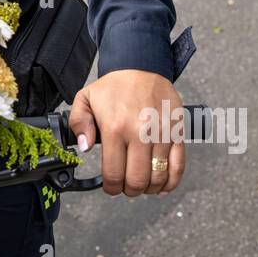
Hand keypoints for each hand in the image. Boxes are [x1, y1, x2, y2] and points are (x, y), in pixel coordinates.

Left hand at [68, 68, 185, 197]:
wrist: (142, 66)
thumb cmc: (114, 86)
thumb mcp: (85, 99)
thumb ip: (78, 124)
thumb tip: (85, 148)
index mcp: (115, 128)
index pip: (114, 173)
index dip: (111, 188)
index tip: (110, 187)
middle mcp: (140, 134)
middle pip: (137, 180)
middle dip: (129, 190)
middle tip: (125, 187)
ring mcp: (161, 134)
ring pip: (158, 177)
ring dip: (149, 189)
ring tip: (142, 184)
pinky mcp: (178, 133)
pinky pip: (179, 166)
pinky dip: (171, 182)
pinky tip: (162, 186)